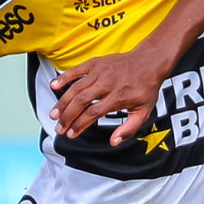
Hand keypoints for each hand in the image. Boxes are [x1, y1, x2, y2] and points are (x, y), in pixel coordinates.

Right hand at [49, 49, 168, 144]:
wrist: (149, 62)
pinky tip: (54, 86)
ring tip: (54, 114)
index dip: (80, 125)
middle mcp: (107, 84)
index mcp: (118, 97)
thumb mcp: (143, 112)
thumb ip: (128, 129)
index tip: (71, 134)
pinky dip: (64, 77)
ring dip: (63, 102)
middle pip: (82, 102)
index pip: (93, 113)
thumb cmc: (145, 88)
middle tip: (59, 128)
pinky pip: (77, 70)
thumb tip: (114, 142)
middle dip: (67, 117)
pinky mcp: (96, 63)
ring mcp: (100, 72)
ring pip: (76, 88)